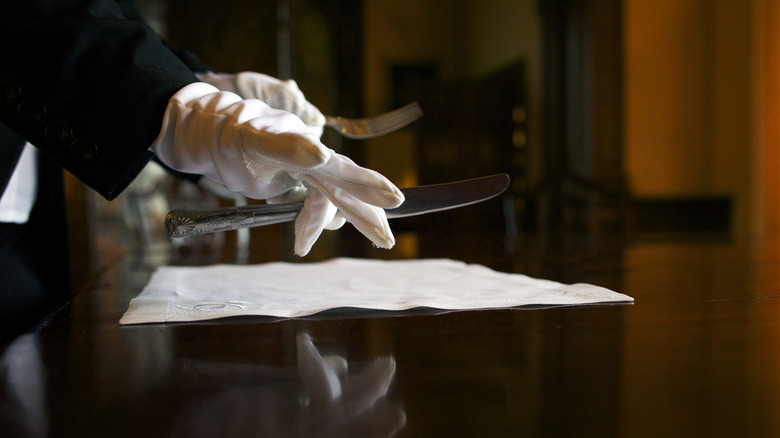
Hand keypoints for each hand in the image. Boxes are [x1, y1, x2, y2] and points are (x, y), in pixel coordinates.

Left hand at [152, 83, 402, 255]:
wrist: (214, 135)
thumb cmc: (236, 134)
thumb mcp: (258, 140)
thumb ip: (290, 147)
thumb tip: (322, 155)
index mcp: (309, 148)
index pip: (342, 171)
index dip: (367, 186)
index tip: (394, 200)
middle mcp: (315, 159)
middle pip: (345, 189)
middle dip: (365, 215)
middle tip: (386, 240)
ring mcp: (307, 172)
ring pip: (329, 201)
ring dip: (321, 223)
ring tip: (302, 243)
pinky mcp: (298, 182)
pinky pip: (314, 204)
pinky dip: (310, 223)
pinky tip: (301, 239)